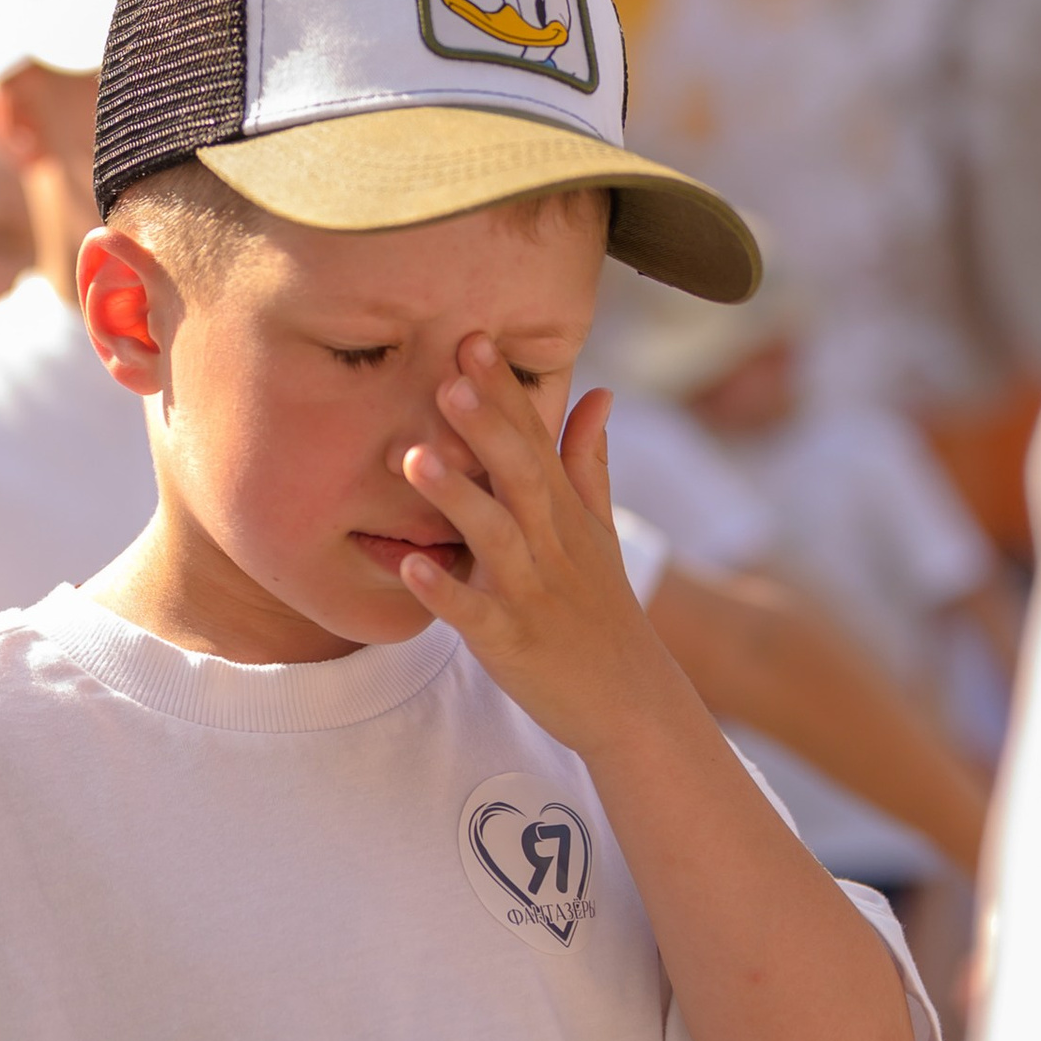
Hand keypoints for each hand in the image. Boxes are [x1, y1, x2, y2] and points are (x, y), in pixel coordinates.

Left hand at [398, 344, 667, 762]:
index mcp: (564, 514)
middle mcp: (550, 545)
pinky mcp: (513, 644)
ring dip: (457, 497)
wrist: (632, 703)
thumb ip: (589, 462)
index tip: (472, 337)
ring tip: (413, 457)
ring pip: (495, 538)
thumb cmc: (603, 611)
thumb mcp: (600, 532)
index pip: (536, 440)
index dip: (506, 391)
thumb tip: (600, 393)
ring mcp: (532, 595)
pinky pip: (475, 616)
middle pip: (521, 475)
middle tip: (448, 374)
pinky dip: (445, 592)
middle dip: (486, 425)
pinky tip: (409, 565)